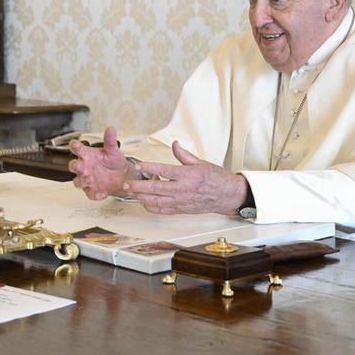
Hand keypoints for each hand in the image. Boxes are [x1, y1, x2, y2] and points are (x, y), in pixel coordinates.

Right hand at [68, 127, 130, 199]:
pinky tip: (102, 193)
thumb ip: (110, 140)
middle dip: (74, 166)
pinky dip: (95, 194)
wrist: (122, 175)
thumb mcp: (113, 150)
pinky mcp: (92, 190)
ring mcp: (86, 179)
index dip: (74, 146)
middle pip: (73, 166)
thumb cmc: (113, 162)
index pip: (77, 149)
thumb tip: (110, 129)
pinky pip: (90, 194)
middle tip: (79, 165)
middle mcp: (84, 167)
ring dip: (82, 181)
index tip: (74, 144)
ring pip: (78, 181)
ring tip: (90, 180)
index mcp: (87, 155)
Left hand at [122, 141, 247, 215]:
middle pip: (156, 188)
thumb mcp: (200, 163)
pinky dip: (152, 207)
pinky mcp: (181, 209)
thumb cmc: (216, 179)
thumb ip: (184, 155)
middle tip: (127, 184)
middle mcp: (182, 189)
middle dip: (139, 186)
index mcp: (187, 175)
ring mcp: (181, 201)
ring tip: (132, 193)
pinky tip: (144, 203)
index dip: (149, 167)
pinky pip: (163, 210)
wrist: (227, 195)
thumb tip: (174, 145)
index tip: (138, 166)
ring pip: (157, 201)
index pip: (164, 170)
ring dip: (142, 198)